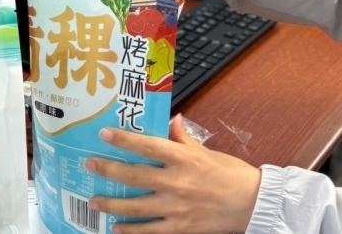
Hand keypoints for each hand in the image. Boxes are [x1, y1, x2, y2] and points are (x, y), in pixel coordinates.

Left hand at [85, 115, 260, 233]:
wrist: (251, 203)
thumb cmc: (231, 174)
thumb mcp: (207, 151)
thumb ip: (184, 139)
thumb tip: (172, 119)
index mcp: (184, 159)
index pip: (148, 146)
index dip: (124, 140)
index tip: (105, 134)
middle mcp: (177, 182)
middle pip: (135, 176)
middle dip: (109, 170)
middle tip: (90, 165)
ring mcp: (177, 207)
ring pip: (136, 206)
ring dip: (112, 203)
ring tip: (94, 201)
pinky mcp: (180, 227)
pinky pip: (150, 231)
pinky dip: (131, 230)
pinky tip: (117, 228)